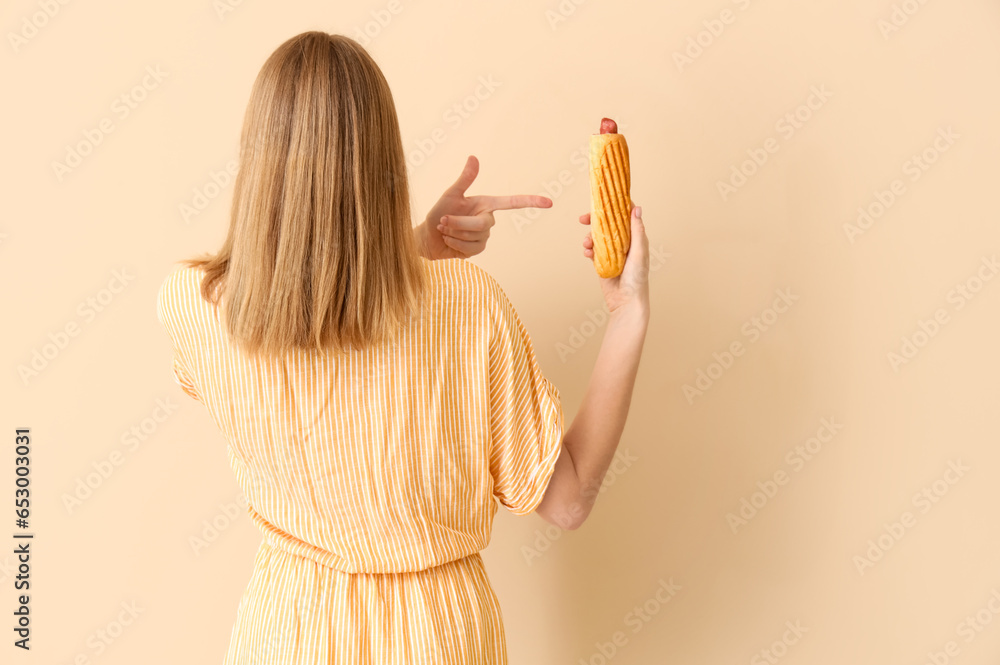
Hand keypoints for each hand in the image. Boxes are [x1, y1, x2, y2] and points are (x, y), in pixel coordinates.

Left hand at [415, 155, 552, 258]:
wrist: (428, 237)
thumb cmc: (438, 213)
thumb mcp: (451, 194)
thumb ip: (465, 179)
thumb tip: (474, 157)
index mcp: (486, 204)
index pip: (512, 203)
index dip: (530, 202)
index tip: (549, 202)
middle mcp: (488, 220)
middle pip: (481, 224)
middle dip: (458, 223)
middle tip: (442, 221)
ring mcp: (484, 237)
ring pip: (474, 237)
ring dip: (454, 233)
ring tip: (445, 230)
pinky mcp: (477, 250)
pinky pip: (469, 248)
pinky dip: (455, 244)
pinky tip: (448, 242)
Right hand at [580, 203, 648, 316]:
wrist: (626, 302)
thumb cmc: (637, 278)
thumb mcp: (638, 252)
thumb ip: (637, 231)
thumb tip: (636, 208)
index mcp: (635, 238)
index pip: (625, 216)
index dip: (615, 206)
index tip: (603, 199)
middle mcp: (624, 243)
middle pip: (608, 224)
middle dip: (595, 220)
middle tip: (584, 218)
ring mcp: (612, 252)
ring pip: (598, 236)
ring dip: (589, 237)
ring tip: (586, 243)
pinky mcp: (602, 262)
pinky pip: (592, 251)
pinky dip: (588, 249)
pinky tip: (587, 253)